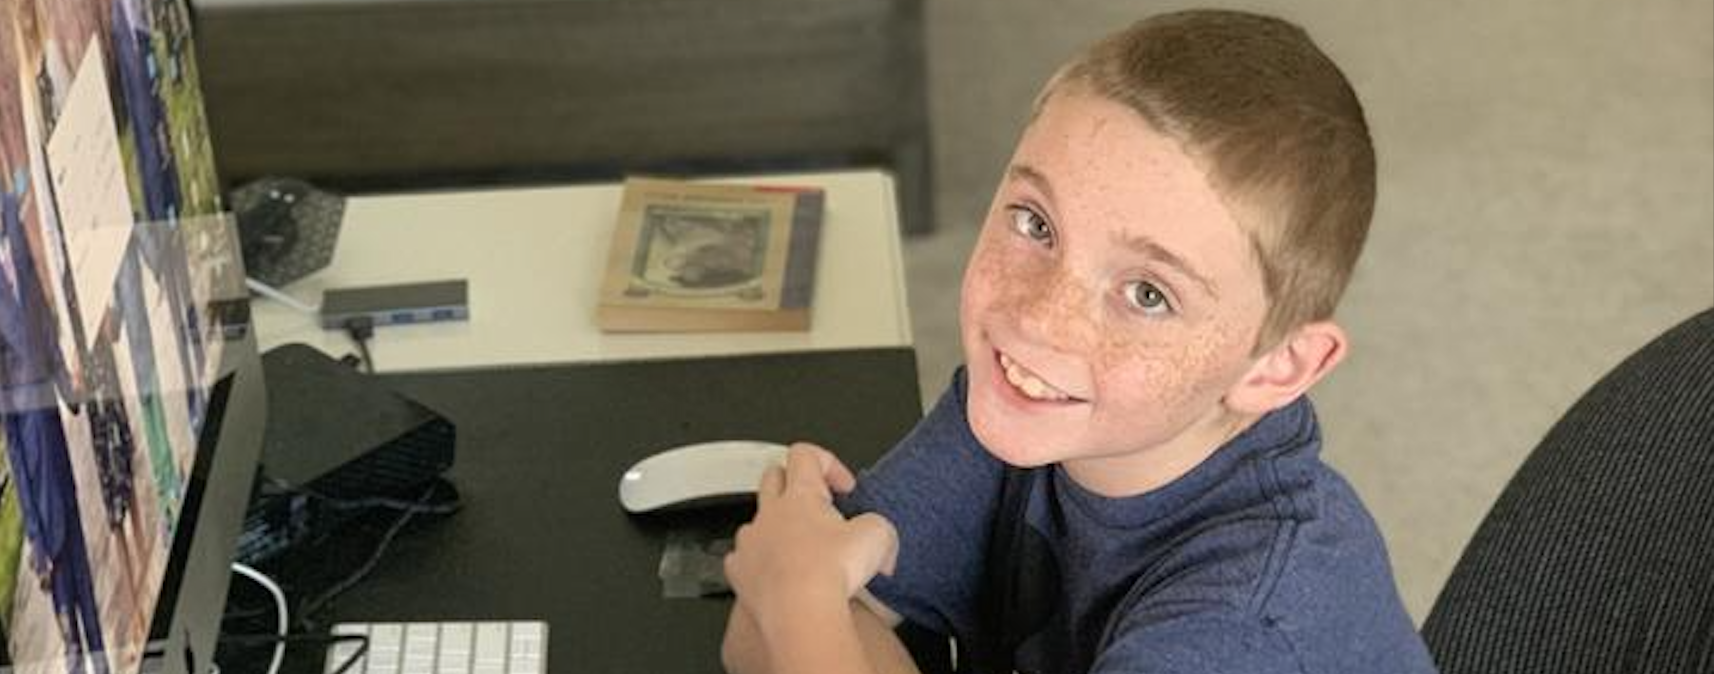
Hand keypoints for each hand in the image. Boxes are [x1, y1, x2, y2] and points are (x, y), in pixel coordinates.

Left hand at [724, 443, 898, 620]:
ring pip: (757, 518)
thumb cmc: (830, 574)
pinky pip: (743, 557)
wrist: (799, 613)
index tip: (844, 488)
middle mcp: (770, 512)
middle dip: (796, 485)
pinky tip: (779, 575)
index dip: (828, 464)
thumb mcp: (878, 536)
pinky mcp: (740, 570)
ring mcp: (751, 541)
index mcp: (800, 496)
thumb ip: (878, 525)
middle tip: (820, 507)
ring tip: (801, 547)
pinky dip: (759, 562)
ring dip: (776, 526)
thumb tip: (880, 538)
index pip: (805, 454)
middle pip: (773, 476)